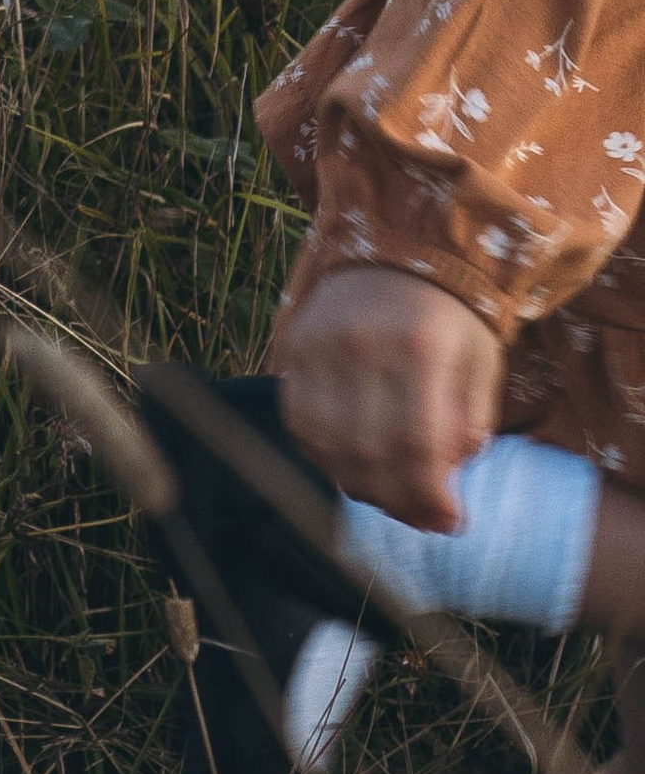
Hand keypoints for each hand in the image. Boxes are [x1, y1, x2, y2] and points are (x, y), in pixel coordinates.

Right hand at [276, 265, 504, 531]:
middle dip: (398, 499)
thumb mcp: (480, 364)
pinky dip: (322, 456)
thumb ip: (469, 424)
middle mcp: (363, 345)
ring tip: (388, 495)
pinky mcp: (293, 347)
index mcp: (420, 347)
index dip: (431, 495)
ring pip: (327, 444)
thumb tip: (446, 488)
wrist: (398, 252)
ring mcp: (320, 345)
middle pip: (368, 452)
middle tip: (421, 517)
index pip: (417, 444)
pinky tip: (351, 463)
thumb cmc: (449, 319)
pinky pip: (298, 422)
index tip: (451, 521)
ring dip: (359, 485)